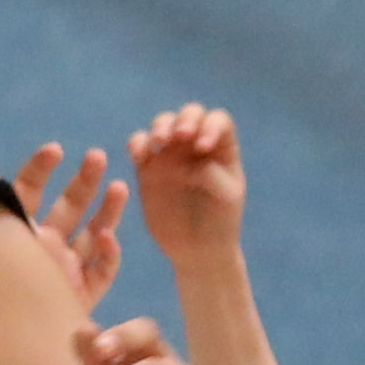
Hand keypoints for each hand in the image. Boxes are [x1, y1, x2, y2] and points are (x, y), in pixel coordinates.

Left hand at [11, 143, 126, 311]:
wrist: (5, 356)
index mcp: (18, 233)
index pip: (29, 193)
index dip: (40, 170)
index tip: (55, 150)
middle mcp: (45, 247)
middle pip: (69, 207)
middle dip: (84, 181)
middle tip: (98, 157)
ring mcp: (67, 268)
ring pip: (93, 232)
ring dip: (107, 210)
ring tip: (118, 186)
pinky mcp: (82, 294)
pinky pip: (101, 271)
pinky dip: (107, 255)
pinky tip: (107, 239)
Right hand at [130, 103, 247, 267]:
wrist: (197, 250)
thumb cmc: (220, 222)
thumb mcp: (227, 196)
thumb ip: (211, 173)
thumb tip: (185, 164)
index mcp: (221, 147)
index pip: (217, 120)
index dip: (209, 126)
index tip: (202, 146)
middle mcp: (195, 144)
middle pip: (189, 114)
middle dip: (184, 119)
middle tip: (180, 136)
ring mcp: (171, 154)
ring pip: (162, 123)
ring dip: (160, 126)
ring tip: (158, 143)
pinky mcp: (148, 168)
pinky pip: (139, 145)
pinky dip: (137, 144)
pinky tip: (139, 156)